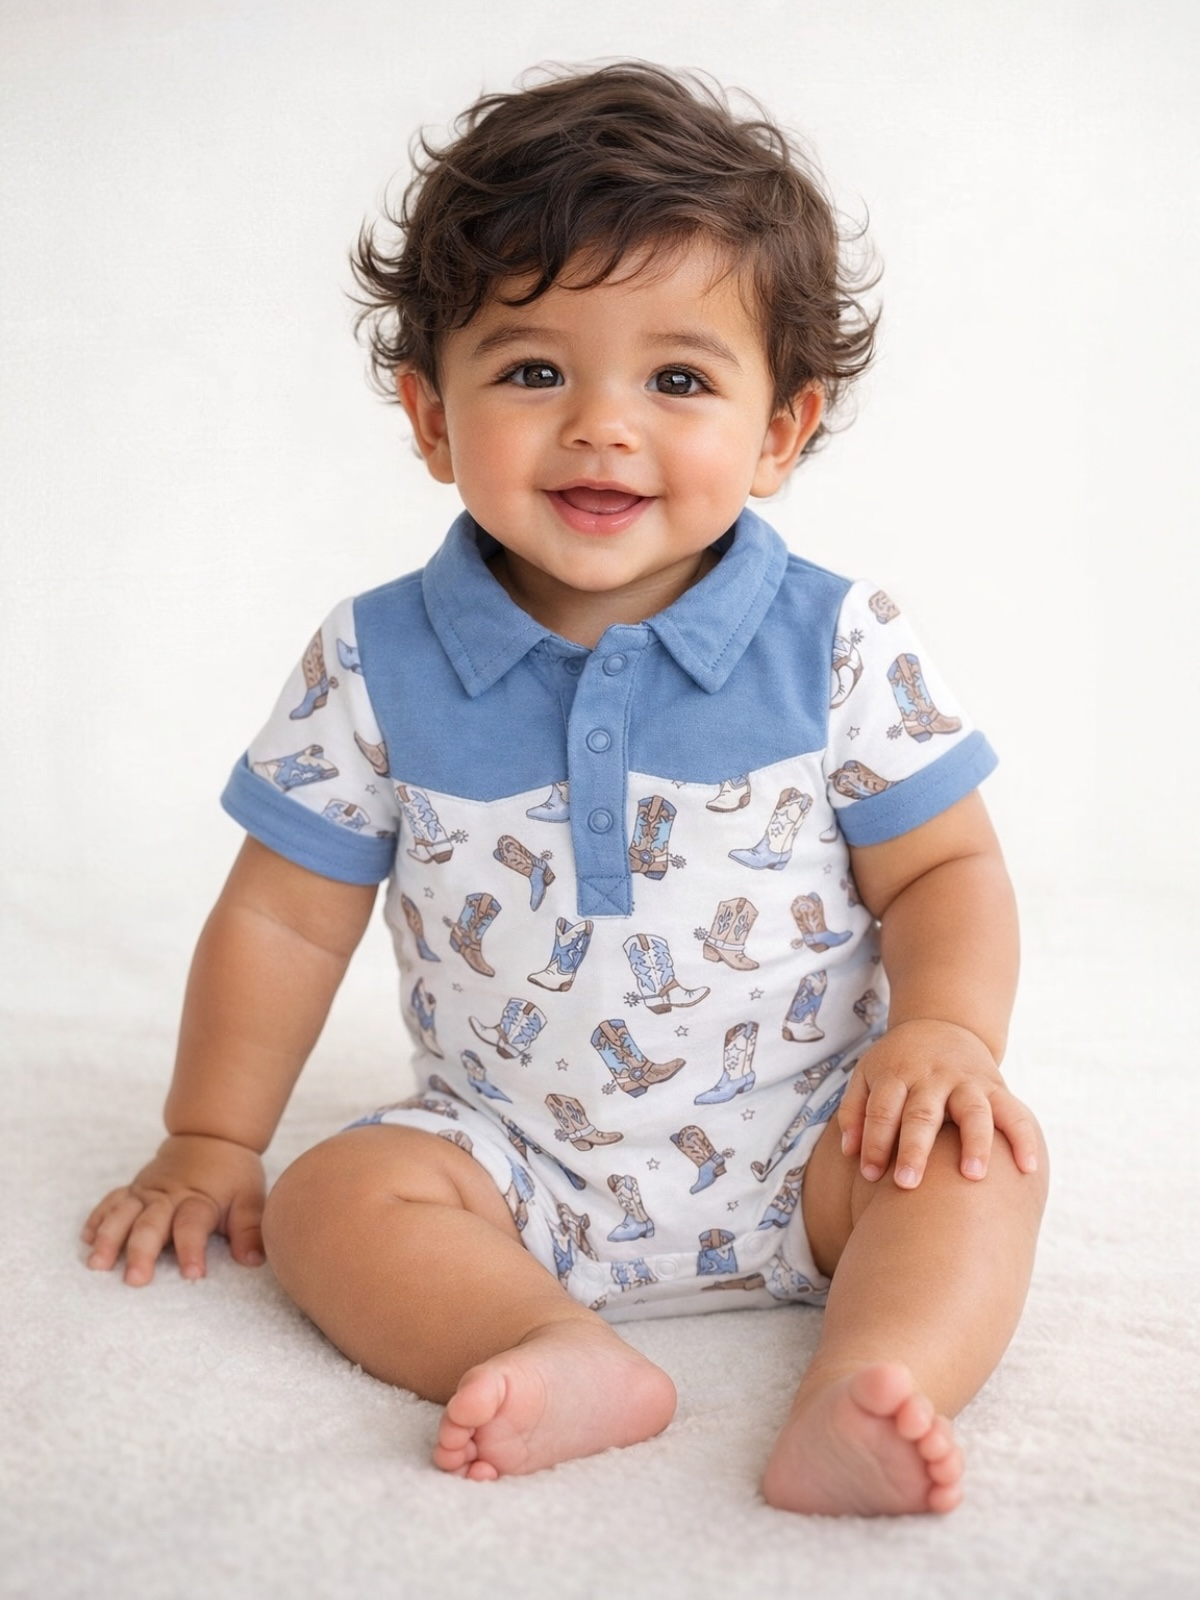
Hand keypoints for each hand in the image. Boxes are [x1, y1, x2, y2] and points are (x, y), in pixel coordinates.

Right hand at [82, 1134, 265, 1285]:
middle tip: (135, 1280)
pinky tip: (87, 1239)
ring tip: (98, 1264)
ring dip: (109, 1237)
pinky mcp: (134, 1189)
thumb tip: (256, 1261)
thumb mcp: (250, 1197)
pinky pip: (112, 1201)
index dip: (192, 1249)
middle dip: (142, 1252)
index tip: (193, 1274)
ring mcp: (148, 1191)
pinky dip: (99, 1218)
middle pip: (152, 1224)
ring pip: (124, 1213)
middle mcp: (169, 1196)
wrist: (212, 1136)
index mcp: (199, 1199)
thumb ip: (249, 1229)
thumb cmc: (232, 1174)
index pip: (193, 1225)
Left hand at [837, 1019, 1039, 1187]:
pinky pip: (1013, 1112)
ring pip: (973, 1111)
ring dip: (973, 1143)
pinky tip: (1028, 1168)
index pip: (882, 1110)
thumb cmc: (898, 1065)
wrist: (943, 1025)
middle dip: (914, 1149)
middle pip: (922, 1113)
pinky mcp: (995, 1087)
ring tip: (973, 1176)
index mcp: (896, 1075)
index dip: (873, 1141)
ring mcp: (966, 1081)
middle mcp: (931, 1078)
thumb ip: (856, 1112)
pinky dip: (1023, 1137)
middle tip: (907, 1184)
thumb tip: (849, 1153)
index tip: (869, 1175)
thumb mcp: (868, 1075)